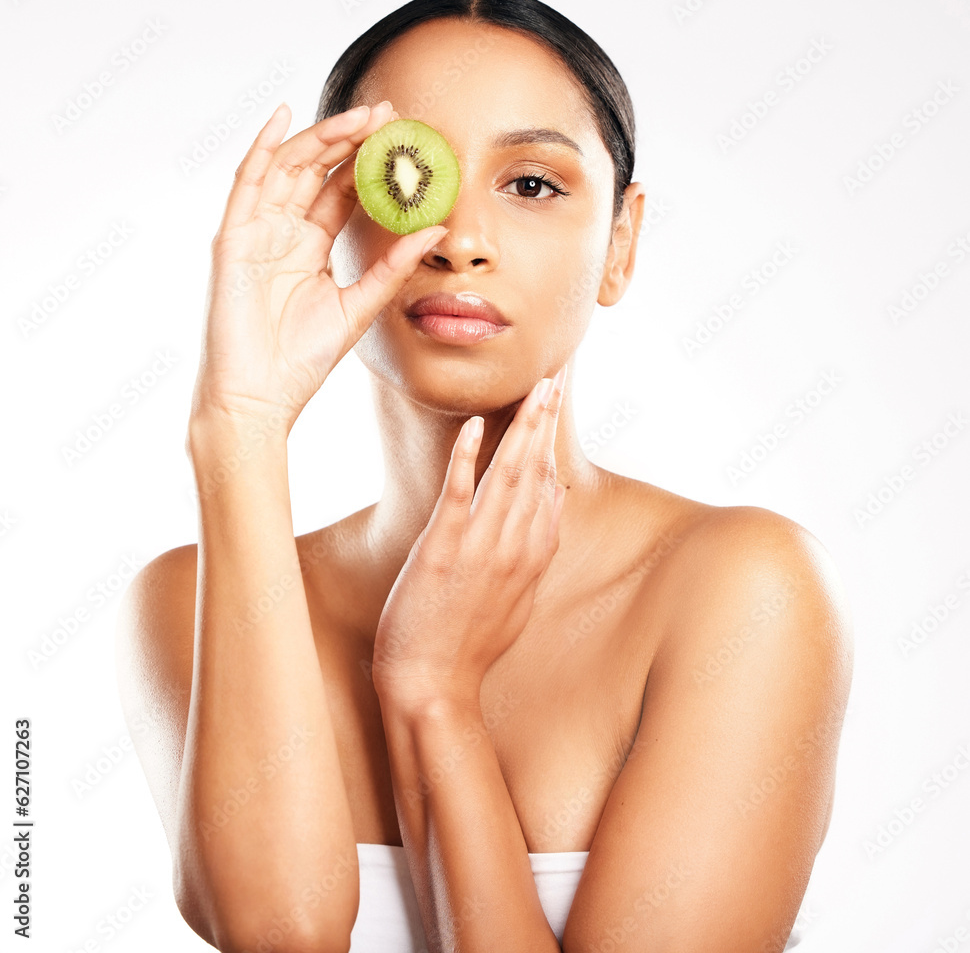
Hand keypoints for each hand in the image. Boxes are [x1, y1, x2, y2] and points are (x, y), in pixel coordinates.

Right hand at [188, 100, 447, 433]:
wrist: (260, 397)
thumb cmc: (303, 360)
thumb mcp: (359, 306)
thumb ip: (393, 267)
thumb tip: (436, 229)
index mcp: (311, 247)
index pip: (342, 191)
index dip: (370, 163)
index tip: (405, 138)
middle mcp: (283, 233)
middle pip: (318, 170)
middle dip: (351, 140)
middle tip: (388, 114)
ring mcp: (256, 233)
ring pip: (288, 168)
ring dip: (321, 138)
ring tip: (359, 116)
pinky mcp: (233, 239)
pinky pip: (246, 183)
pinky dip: (261, 147)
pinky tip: (281, 115)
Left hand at [372, 365, 568, 707]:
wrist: (433, 684)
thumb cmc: (469, 645)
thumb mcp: (519, 600)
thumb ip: (536, 552)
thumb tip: (551, 510)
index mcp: (533, 557)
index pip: (550, 486)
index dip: (554, 441)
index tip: (556, 406)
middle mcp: (515, 546)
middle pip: (536, 470)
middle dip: (546, 419)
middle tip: (554, 378)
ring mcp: (481, 546)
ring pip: (509, 474)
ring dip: (523, 427)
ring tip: (535, 389)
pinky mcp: (443, 549)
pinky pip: (459, 494)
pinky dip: (467, 457)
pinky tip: (476, 426)